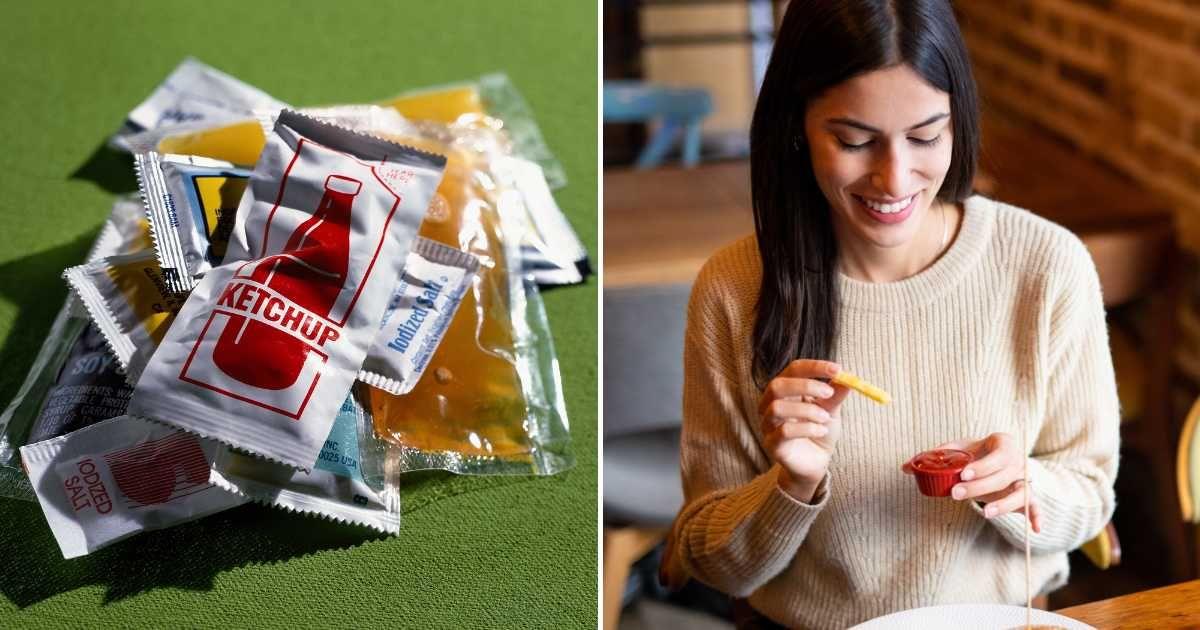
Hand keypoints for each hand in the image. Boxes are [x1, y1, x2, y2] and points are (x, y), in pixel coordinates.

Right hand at [759, 359, 850, 501]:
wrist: (816, 462)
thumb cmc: (820, 431)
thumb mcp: (831, 411)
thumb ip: (835, 396)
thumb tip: (847, 379)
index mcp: (785, 390)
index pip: (793, 369)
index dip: (814, 367)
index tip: (837, 369)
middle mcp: (770, 404)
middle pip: (777, 385)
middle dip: (805, 386)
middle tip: (828, 392)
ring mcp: (768, 425)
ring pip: (777, 408)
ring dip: (807, 410)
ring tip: (825, 418)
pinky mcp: (772, 444)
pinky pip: (784, 431)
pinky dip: (807, 428)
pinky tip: (821, 431)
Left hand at [902, 432, 1042, 532]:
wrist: (1001, 458)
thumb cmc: (977, 453)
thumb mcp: (960, 449)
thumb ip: (935, 456)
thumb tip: (905, 468)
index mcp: (1003, 444)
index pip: (997, 455)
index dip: (981, 466)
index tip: (963, 474)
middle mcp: (1018, 461)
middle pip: (1003, 476)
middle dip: (980, 487)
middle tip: (956, 494)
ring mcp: (1025, 480)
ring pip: (1021, 493)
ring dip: (1005, 504)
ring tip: (986, 514)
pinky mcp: (1029, 497)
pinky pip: (1036, 507)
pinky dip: (1037, 517)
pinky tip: (1035, 530)